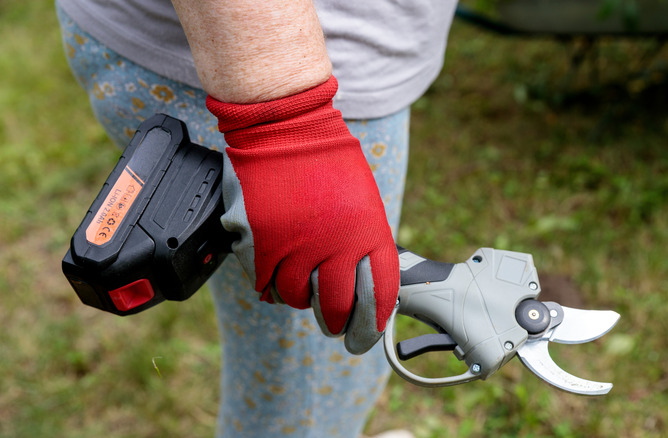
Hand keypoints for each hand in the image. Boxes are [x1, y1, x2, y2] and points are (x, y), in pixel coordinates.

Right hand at [207, 76, 398, 353]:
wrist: (286, 126)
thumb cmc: (328, 161)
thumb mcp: (363, 201)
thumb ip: (363, 245)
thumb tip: (359, 289)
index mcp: (369, 232)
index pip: (378, 294)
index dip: (371, 323)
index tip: (363, 336)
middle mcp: (336, 244)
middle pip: (336, 308)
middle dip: (336, 324)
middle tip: (334, 327)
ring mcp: (296, 245)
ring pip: (297, 299)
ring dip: (300, 298)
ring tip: (301, 278)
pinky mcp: (261, 243)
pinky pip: (265, 285)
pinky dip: (271, 283)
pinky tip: (277, 267)